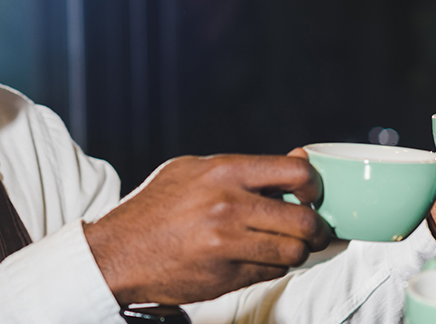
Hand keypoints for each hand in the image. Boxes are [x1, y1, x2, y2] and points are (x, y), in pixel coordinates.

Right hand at [83, 154, 330, 305]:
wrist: (118, 253)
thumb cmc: (156, 208)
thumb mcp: (195, 170)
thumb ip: (249, 167)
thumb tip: (300, 158)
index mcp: (224, 171)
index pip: (297, 173)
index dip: (314, 186)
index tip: (310, 195)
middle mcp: (229, 206)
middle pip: (305, 221)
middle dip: (316, 228)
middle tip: (313, 230)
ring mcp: (228, 245)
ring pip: (294, 253)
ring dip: (297, 251)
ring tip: (285, 245)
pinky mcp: (226, 277)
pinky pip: (271, 273)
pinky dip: (271, 267)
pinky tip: (256, 258)